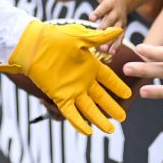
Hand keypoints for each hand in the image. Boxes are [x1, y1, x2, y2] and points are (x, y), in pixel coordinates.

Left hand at [0, 20, 130, 135]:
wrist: (34, 45)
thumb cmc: (56, 38)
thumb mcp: (81, 37)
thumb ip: (99, 39)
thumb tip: (118, 30)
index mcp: (90, 66)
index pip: (109, 80)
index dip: (118, 87)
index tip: (128, 95)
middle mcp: (83, 80)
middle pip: (101, 97)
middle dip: (112, 107)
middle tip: (123, 117)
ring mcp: (72, 90)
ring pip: (89, 108)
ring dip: (99, 119)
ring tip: (110, 130)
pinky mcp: (60, 97)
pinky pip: (71, 113)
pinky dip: (79, 123)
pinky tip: (88, 132)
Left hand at [88, 0, 131, 52]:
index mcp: (111, 3)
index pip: (104, 8)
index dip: (98, 12)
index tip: (91, 18)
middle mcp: (117, 13)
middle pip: (110, 22)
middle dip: (104, 30)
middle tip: (96, 37)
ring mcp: (121, 22)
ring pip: (116, 32)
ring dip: (111, 41)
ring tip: (104, 50)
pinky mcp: (123, 29)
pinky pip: (120, 38)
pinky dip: (117, 46)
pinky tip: (111, 54)